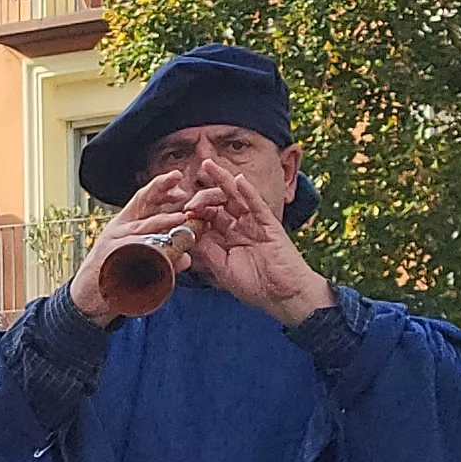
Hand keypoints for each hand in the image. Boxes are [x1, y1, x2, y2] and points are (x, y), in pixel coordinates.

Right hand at [67, 172, 198, 323]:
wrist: (88, 300)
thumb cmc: (115, 278)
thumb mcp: (141, 261)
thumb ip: (164, 257)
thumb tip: (186, 258)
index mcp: (126, 223)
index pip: (145, 199)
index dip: (161, 186)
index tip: (178, 179)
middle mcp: (118, 228)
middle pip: (141, 203)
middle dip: (161, 190)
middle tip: (180, 185)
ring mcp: (112, 243)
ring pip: (141, 228)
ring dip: (162, 222)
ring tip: (181, 219)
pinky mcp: (108, 260)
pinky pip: (131, 252)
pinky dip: (147, 249)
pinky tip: (161, 249)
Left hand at [188, 149, 332, 327]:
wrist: (282, 295)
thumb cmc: (254, 285)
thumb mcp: (221, 268)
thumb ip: (206, 250)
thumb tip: (186, 235)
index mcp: (227, 237)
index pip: (207, 218)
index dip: (193, 213)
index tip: (179, 213)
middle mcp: (240, 226)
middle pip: (219, 203)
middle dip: (202, 197)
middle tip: (188, 201)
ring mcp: (254, 223)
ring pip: (236, 197)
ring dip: (222, 180)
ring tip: (208, 166)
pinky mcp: (269, 224)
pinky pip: (257, 204)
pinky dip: (248, 192)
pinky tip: (238, 180)